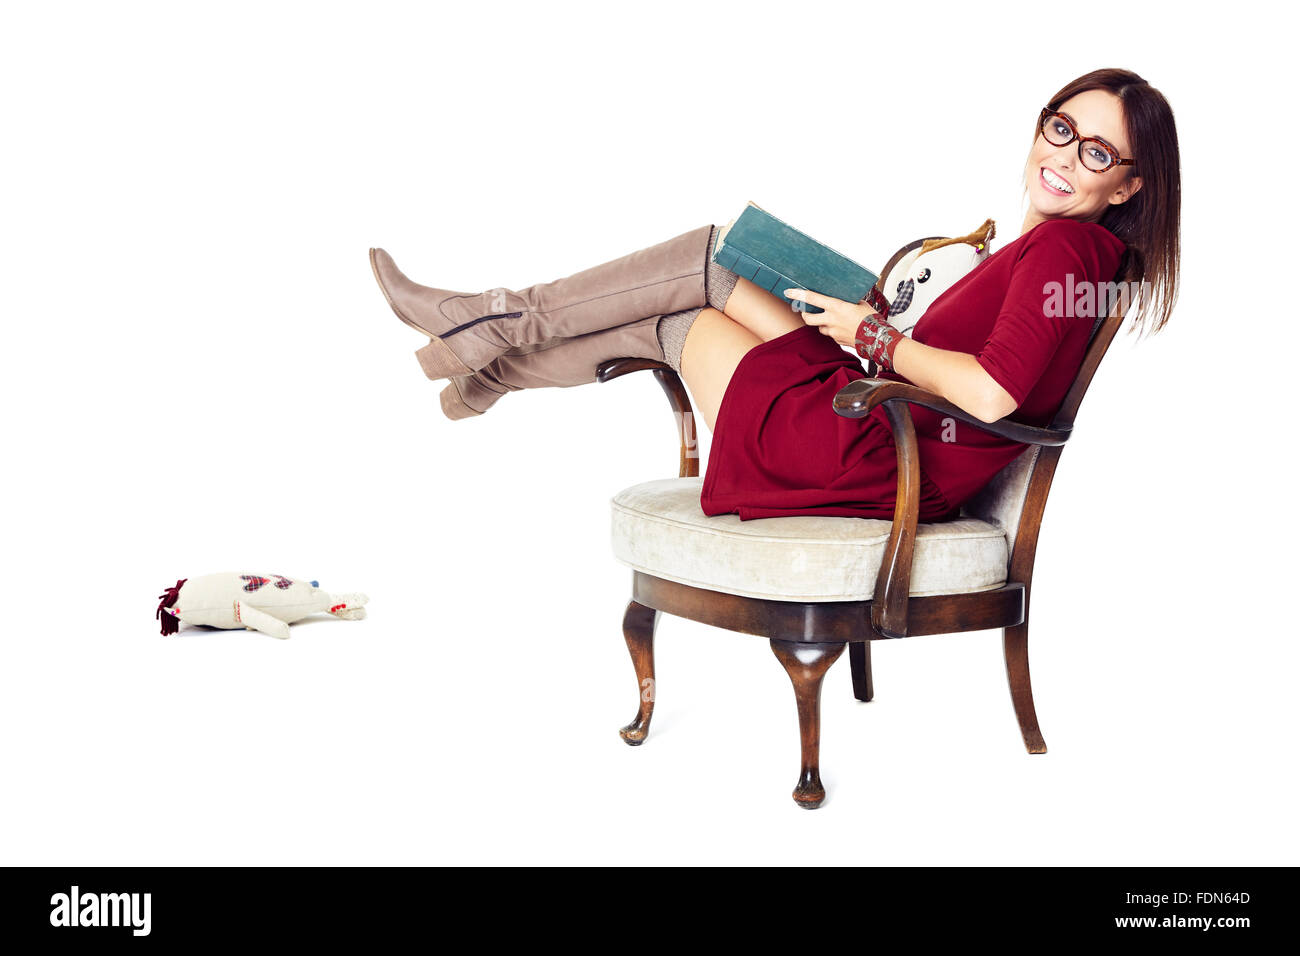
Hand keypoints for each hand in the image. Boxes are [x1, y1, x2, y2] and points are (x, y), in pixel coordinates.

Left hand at [783, 287, 905, 370]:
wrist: (878, 339)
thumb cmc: (872, 319)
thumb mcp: (861, 303)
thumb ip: (848, 301)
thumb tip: (844, 297)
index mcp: (836, 307)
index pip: (812, 299)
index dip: (798, 294)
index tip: (788, 292)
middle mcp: (831, 320)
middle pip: (808, 318)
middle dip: (805, 314)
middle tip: (806, 310)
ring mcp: (833, 332)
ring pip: (819, 327)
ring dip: (821, 323)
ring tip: (832, 319)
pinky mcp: (837, 341)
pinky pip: (830, 335)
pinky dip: (832, 330)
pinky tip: (842, 327)